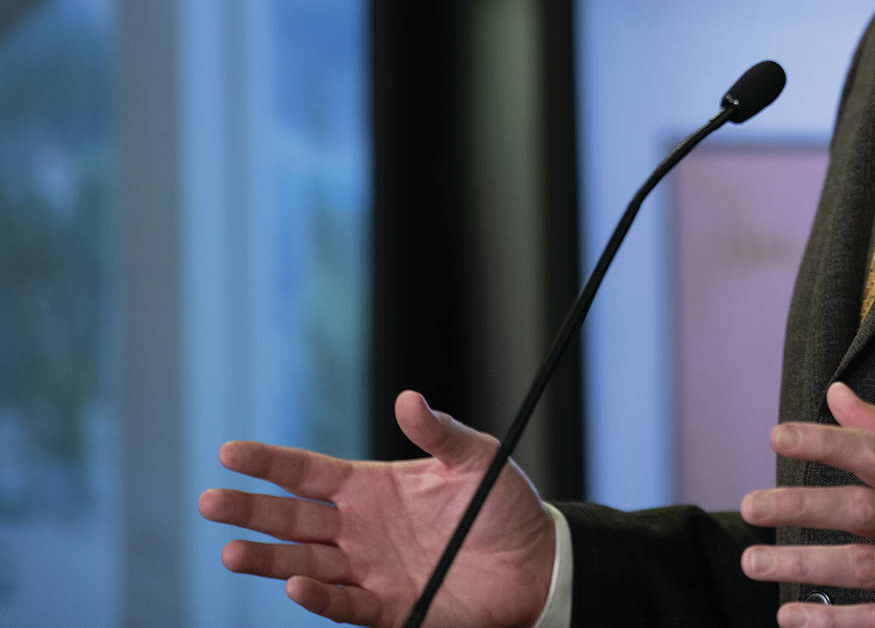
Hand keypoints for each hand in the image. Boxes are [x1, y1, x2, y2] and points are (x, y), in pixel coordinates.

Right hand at [197, 391, 555, 626]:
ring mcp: (368, 570)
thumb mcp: (476, 459)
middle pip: (291, 520)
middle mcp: (358, 530)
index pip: (307, 473)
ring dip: (268, 561)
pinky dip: (318, 598)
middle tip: (209, 501)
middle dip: (249, 511)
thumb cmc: (502, 505)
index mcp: (370, 488)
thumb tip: (407, 399)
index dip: (269, 464)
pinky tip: (294, 586)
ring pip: (303, 566)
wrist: (534, 560)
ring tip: (231, 552)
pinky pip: (343, 605)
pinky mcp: (386, 607)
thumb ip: (440, 432)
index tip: (228, 453)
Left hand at [738, 382, 874, 627]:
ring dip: (804, 564)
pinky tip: (791, 616)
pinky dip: (832, 624)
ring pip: (863, 569)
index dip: (827, 442)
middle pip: (863, 511)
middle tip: (750, 505)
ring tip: (754, 560)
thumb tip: (836, 392)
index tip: (778, 435)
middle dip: (803, 506)